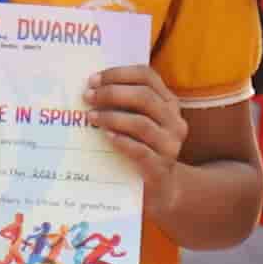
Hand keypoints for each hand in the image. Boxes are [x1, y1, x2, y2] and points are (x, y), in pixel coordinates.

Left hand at [80, 65, 189, 181]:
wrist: (160, 189)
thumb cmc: (141, 148)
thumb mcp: (137, 122)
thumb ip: (123, 104)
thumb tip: (90, 87)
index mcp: (168, 103)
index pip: (147, 76)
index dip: (119, 74)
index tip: (93, 80)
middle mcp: (174, 121)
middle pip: (145, 97)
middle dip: (112, 93)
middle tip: (88, 97)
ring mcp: (170, 146)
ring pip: (142, 123)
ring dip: (113, 117)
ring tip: (91, 117)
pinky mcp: (161, 168)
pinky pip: (141, 151)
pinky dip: (122, 142)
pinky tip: (106, 137)